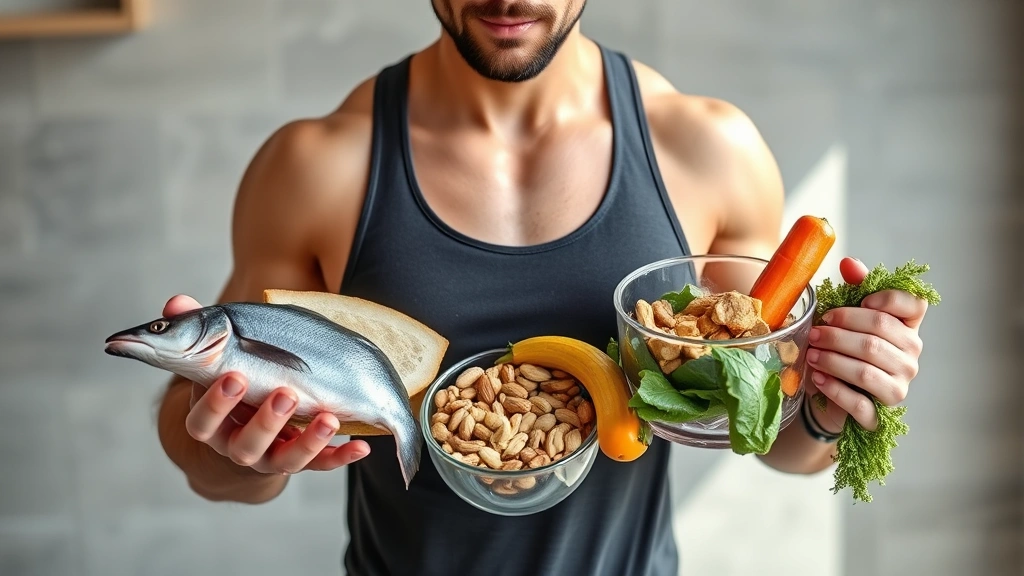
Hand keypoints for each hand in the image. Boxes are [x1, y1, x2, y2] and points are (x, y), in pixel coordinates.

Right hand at [164, 294, 370, 474]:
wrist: (245, 437)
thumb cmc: (232, 389)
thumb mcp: (213, 364)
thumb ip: (197, 332)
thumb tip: (176, 302)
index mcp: (212, 423)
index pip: (202, 421)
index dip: (216, 404)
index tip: (234, 377)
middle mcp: (237, 445)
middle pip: (245, 445)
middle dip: (266, 421)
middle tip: (285, 394)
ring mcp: (270, 458)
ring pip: (285, 460)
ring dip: (308, 441)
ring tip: (328, 418)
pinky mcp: (300, 461)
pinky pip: (321, 465)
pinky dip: (341, 457)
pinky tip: (361, 446)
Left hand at [803, 258, 928, 432]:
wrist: (834, 395)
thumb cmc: (844, 348)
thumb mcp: (847, 316)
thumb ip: (854, 288)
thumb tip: (849, 262)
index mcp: (908, 327)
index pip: (914, 304)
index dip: (885, 299)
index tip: (860, 301)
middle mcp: (911, 355)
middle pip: (878, 335)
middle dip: (840, 331)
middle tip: (814, 332)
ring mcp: (900, 385)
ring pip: (867, 368)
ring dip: (833, 359)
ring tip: (810, 354)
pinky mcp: (882, 411)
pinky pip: (859, 400)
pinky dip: (835, 388)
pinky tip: (818, 378)